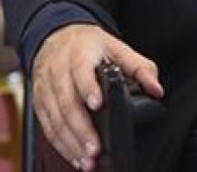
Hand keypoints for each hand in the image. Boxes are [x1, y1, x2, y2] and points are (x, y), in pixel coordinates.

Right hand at [31, 23, 163, 170]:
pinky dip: (61, 145)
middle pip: (66, 102)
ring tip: (88, 160)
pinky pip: (47, 127)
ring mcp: (46, 88)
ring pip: (54, 119)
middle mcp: (58, 71)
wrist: (56, 36)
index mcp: (79, 54)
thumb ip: (140, 68)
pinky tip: (75, 157)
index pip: (81, 71)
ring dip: (71, 143)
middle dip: (81, 129)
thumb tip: (156, 89)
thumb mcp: (116, 48)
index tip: (98, 104)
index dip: (88, 88)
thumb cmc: (88, 45)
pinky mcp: (40, 103)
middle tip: (95, 148)